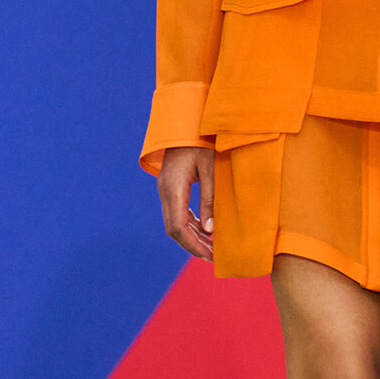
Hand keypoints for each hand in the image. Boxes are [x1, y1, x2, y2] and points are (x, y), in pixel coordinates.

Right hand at [157, 145, 214, 259]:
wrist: (185, 122)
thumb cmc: (202, 142)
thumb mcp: (211, 169)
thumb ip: (210, 200)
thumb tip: (210, 231)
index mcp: (173, 189)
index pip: (178, 228)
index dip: (193, 245)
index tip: (210, 256)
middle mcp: (165, 192)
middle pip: (174, 229)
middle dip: (193, 245)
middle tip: (214, 257)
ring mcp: (165, 190)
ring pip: (175, 223)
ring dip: (192, 237)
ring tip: (212, 248)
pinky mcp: (170, 188)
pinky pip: (177, 213)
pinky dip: (190, 225)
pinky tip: (206, 231)